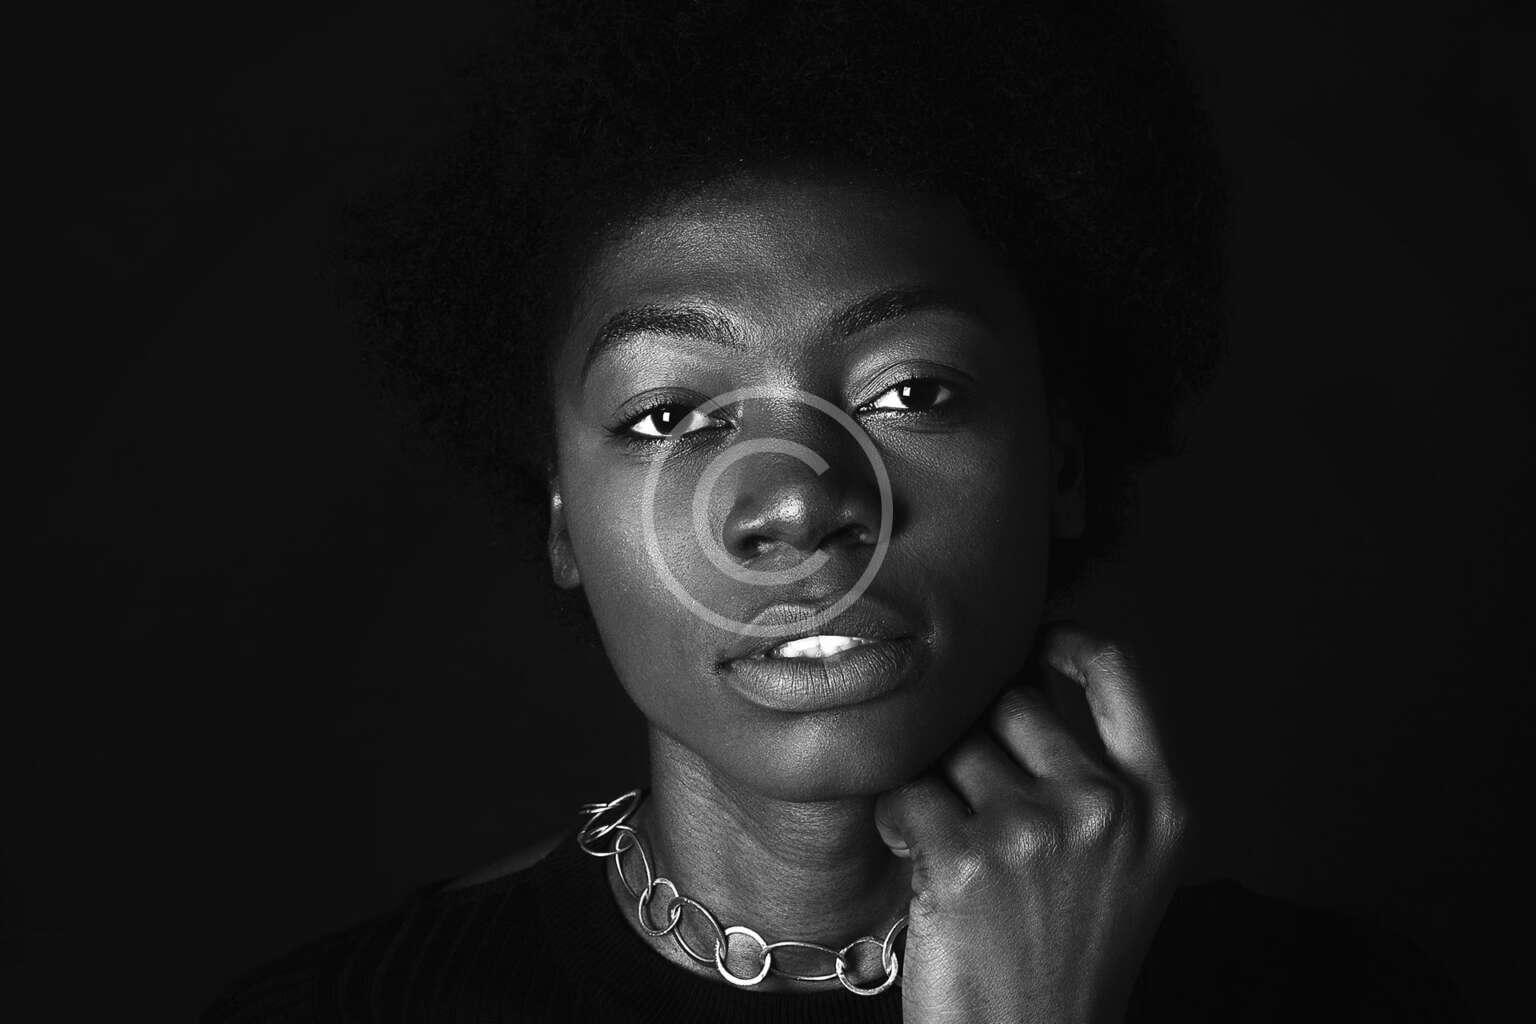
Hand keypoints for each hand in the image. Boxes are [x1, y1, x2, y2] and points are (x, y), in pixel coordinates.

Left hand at [874, 622, 1195, 1023]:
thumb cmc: (1065, 954)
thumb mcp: (1124, 861)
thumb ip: (1095, 768)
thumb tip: (1026, 661)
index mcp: (1161, 804)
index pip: (1115, 666)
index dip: (1062, 636)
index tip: (1028, 640)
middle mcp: (1108, 807)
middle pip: (1012, 699)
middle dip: (978, 736)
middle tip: (973, 802)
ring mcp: (1038, 830)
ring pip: (951, 745)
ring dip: (936, 784)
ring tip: (953, 846)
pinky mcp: (967, 859)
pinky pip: (906, 793)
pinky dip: (899, 825)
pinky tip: (922, 866)